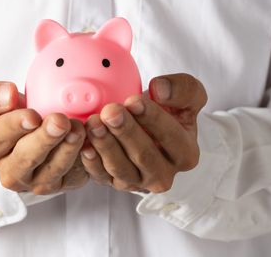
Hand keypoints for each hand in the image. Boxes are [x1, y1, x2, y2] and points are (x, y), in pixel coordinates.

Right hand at [0, 81, 87, 194]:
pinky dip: (84, 160)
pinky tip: (90, 143)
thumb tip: (8, 95)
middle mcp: (10, 171)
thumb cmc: (6, 114)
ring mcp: (36, 181)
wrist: (29, 128)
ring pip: (52, 171)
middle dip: (44, 140)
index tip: (32, 115)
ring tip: (78, 129)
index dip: (14, 127)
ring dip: (67, 149)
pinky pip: (73, 176)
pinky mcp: (61, 184)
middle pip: (26, 159)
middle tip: (60, 121)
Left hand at [80, 74, 206, 192]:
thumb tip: (160, 90)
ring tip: (94, 123)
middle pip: (144, 156)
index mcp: (185, 154)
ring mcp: (138, 182)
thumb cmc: (168, 108)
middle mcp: (163, 174)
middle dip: (126, 132)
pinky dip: (91, 162)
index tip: (134, 101)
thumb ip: (182, 88)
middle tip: (110, 111)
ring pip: (120, 168)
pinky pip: (101, 176)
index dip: (152, 118)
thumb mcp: (186, 93)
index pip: (171, 138)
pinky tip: (84, 145)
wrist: (147, 123)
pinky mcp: (115, 183)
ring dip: (105, 145)